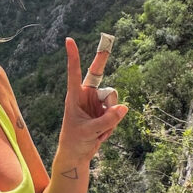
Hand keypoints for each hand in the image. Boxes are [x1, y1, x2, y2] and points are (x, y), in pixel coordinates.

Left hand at [59, 37, 127, 161]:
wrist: (77, 155)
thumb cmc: (75, 141)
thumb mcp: (89, 131)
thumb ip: (106, 120)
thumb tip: (124, 107)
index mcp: (74, 96)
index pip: (75, 73)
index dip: (73, 56)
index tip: (69, 40)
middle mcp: (86, 95)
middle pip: (101, 79)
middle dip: (104, 67)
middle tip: (108, 38)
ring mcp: (97, 103)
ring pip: (113, 99)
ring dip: (110, 116)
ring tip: (99, 130)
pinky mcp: (105, 111)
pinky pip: (117, 112)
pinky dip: (112, 125)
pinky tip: (102, 133)